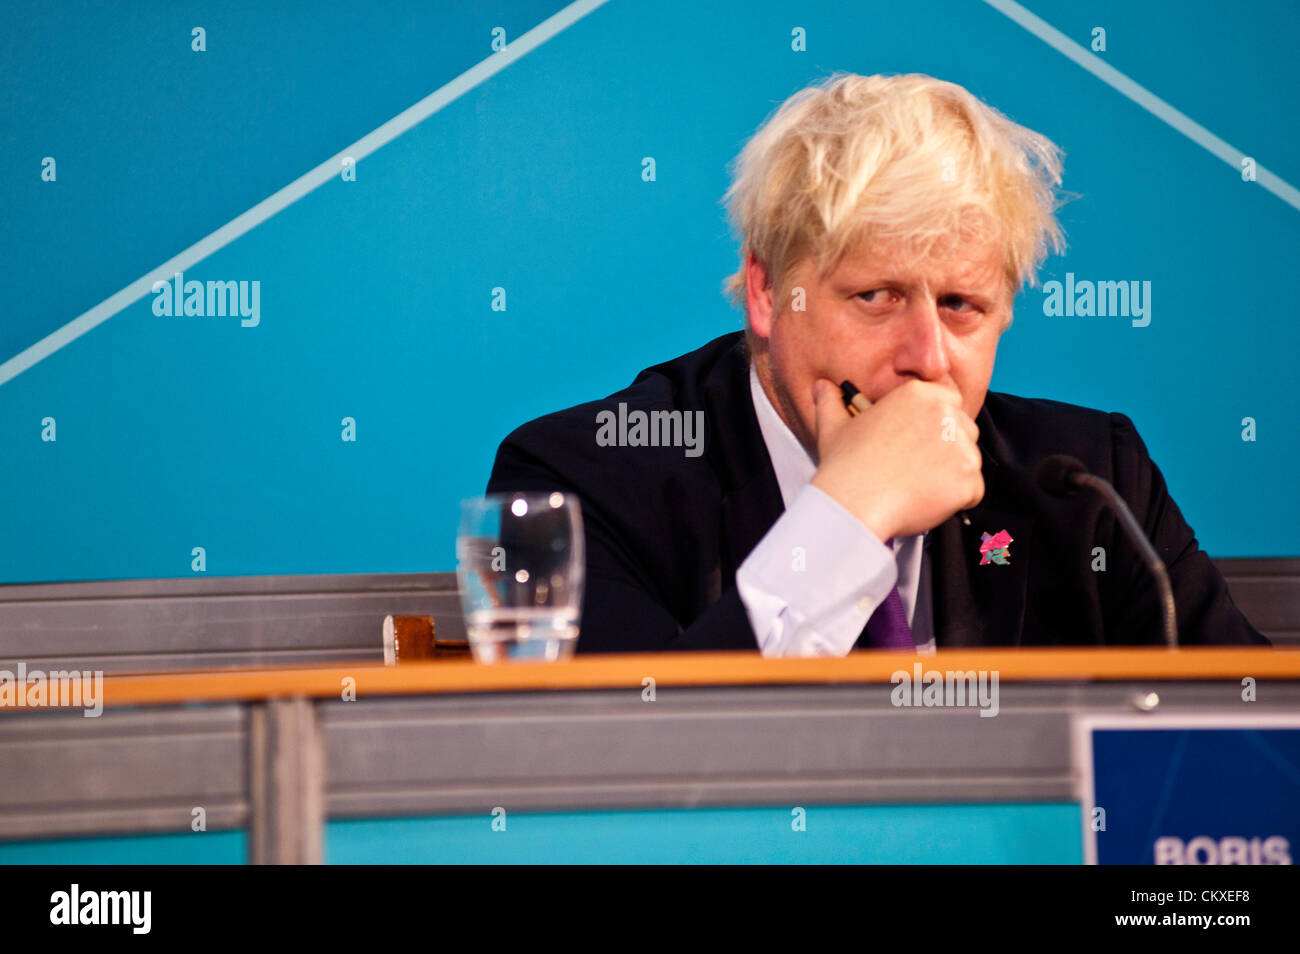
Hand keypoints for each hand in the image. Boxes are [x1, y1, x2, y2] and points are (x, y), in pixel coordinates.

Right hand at [809, 378, 983, 539]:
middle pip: (964, 429)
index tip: (921, 440)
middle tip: (917, 466)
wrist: (854, 503)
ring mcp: (961, 448)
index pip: (948, 400)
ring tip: (918, 485)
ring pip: (969, 460)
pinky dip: (956, 500)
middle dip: (947, 447)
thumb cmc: (845, 465)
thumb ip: (831, 401)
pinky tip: (927, 500)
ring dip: (952, 474)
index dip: (936, 422)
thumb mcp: (833, 425)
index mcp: (919, 395)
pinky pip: (973, 490)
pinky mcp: (969, 479)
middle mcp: (945, 414)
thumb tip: (822, 387)